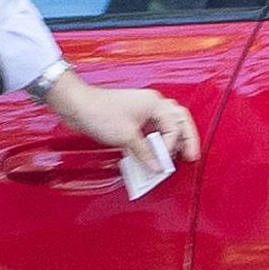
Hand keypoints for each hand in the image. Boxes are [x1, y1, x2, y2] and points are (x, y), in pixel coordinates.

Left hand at [44, 71, 200, 165]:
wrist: (77, 105)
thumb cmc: (99, 111)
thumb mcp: (126, 136)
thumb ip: (145, 152)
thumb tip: (157, 166)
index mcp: (154, 103)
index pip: (174, 127)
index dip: (171, 146)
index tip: (163, 161)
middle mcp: (151, 105)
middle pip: (179, 120)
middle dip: (187, 139)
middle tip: (191, 156)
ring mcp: (142, 111)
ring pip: (166, 125)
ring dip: (172, 140)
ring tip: (176, 157)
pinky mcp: (132, 118)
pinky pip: (151, 131)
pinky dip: (156, 142)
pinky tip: (154, 154)